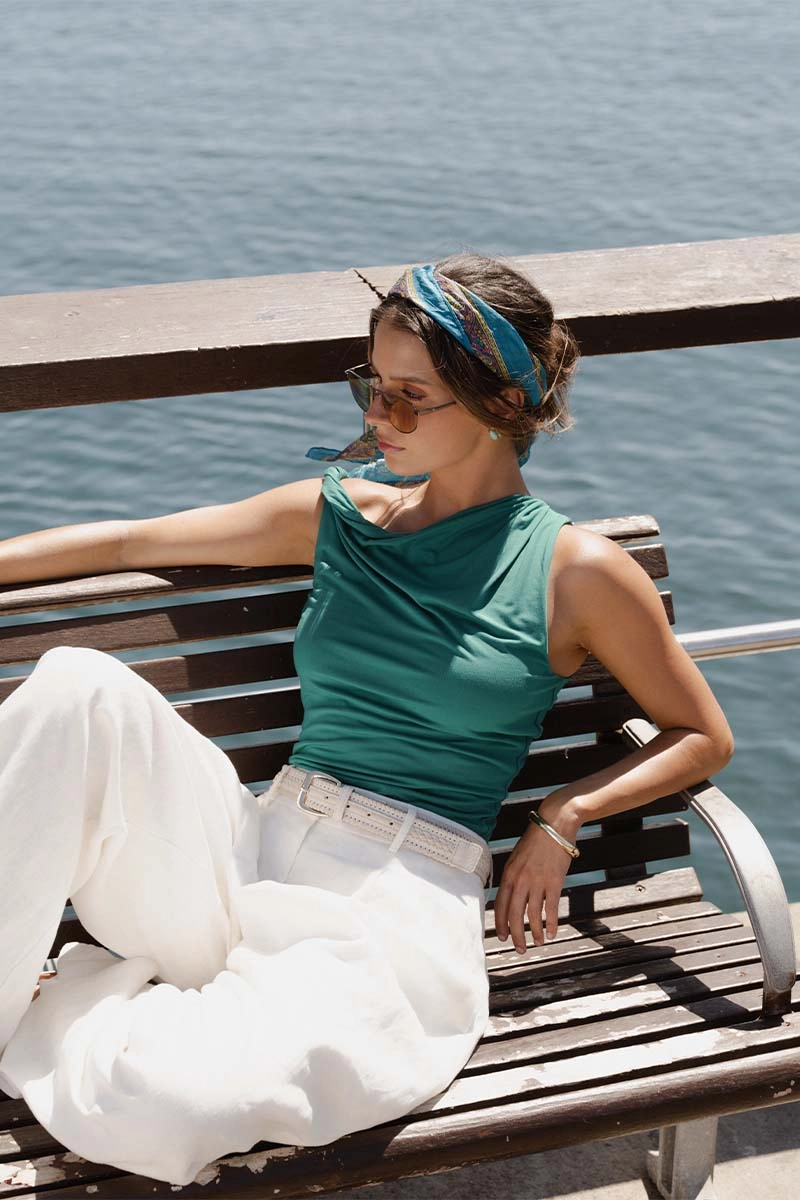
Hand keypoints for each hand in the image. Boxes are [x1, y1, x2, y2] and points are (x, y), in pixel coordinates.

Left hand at [494, 809, 575, 952]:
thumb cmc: (535, 841)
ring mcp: (537, 882)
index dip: (500, 924)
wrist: (554, 825)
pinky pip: (551, 908)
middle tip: (519, 948)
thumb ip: (513, 877)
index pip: (499, 905)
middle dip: (516, 935)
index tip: (503, 936)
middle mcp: (520, 880)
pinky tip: (552, 933)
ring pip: (532, 915)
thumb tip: (510, 897)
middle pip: (514, 914)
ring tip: (537, 943)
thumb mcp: (516, 858)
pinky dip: (551, 923)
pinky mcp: (554, 882)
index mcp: (508, 874)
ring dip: (534, 932)